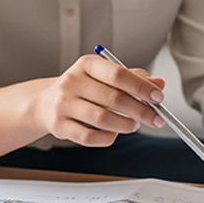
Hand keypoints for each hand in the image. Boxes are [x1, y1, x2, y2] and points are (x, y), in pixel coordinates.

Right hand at [31, 55, 167, 145]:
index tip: (158, 98)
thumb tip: (159, 83)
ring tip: (135, 125)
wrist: (45, 103)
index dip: (142, 87)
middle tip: (156, 118)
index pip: (118, 74)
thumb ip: (133, 78)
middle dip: (141, 110)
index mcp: (87, 65)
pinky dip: (107, 137)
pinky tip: (114, 134)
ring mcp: (64, 104)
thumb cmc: (82, 88)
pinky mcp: (59, 125)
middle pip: (114, 98)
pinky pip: (89, 137)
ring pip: (102, 118)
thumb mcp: (104, 76)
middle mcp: (73, 81)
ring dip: (126, 125)